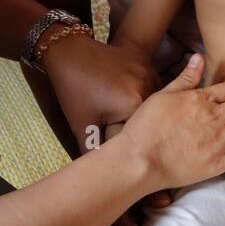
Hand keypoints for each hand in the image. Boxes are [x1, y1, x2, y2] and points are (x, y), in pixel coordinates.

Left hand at [41, 33, 158, 152]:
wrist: (72, 52)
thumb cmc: (75, 88)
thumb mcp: (82, 125)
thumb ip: (94, 152)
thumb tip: (103, 174)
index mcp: (136, 105)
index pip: (139, 136)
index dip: (126, 143)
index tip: (113, 144)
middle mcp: (151, 89)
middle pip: (147, 121)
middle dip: (134, 130)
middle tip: (112, 126)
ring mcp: (152, 74)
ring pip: (151, 107)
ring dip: (141, 114)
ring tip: (117, 111)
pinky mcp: (149, 66)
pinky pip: (151, 90)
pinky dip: (142, 98)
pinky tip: (125, 97)